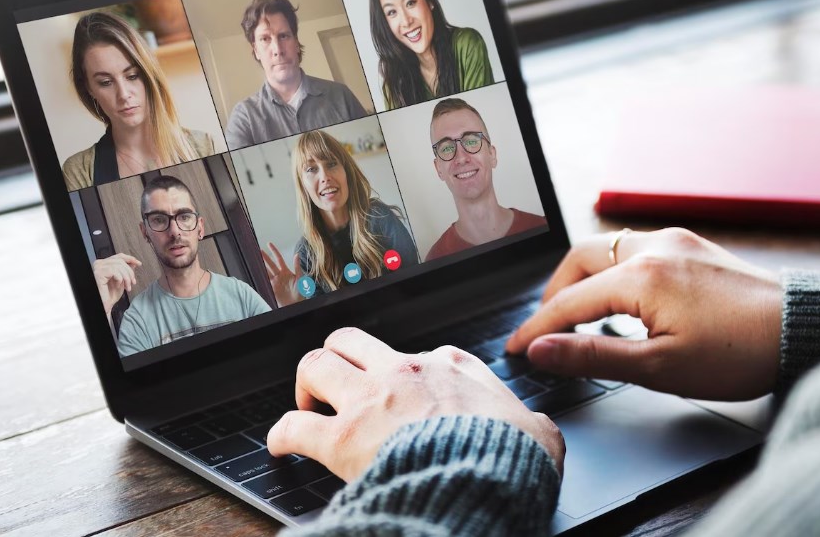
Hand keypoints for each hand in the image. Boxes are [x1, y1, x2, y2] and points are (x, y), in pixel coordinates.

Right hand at [92, 253, 141, 317]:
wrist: (105, 305)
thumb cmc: (110, 295)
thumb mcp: (122, 280)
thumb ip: (126, 270)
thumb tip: (133, 262)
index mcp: (104, 264)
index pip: (119, 256)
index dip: (130, 259)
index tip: (139, 263)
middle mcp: (99, 264)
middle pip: (120, 261)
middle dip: (130, 272)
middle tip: (133, 282)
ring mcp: (98, 268)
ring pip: (119, 266)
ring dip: (126, 277)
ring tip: (127, 286)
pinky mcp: (98, 273)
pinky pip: (115, 271)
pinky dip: (120, 279)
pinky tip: (118, 286)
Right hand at [261, 242, 303, 306]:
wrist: (296, 304)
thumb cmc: (300, 292)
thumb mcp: (300, 278)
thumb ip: (297, 266)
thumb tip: (297, 254)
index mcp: (286, 271)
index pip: (278, 259)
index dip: (274, 251)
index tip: (269, 244)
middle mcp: (279, 275)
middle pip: (270, 264)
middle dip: (264, 257)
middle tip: (258, 250)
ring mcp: (274, 282)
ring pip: (266, 271)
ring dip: (261, 265)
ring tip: (254, 259)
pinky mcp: (271, 288)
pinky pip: (264, 281)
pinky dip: (260, 276)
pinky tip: (256, 272)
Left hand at [267, 327, 563, 480]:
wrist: (487, 478)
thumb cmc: (511, 456)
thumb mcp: (537, 430)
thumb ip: (531, 423)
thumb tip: (539, 432)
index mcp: (450, 367)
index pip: (416, 354)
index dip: (404, 373)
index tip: (402, 392)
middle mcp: (404, 371)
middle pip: (351, 340)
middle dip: (338, 357)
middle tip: (337, 384)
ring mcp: (370, 400)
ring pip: (316, 364)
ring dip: (307, 383)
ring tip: (307, 403)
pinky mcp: (343, 437)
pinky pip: (294, 426)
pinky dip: (282, 433)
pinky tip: (281, 444)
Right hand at [505, 228, 782, 400]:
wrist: (803, 330)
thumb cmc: (739, 353)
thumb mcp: (659, 367)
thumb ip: (593, 355)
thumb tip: (542, 351)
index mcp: (641, 275)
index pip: (569, 301)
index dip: (538, 328)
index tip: (517, 348)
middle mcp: (653, 246)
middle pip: (579, 259)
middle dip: (555, 292)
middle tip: (546, 328)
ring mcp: (674, 241)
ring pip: (606, 248)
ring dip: (584, 278)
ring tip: (579, 315)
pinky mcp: (691, 245)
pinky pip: (634, 248)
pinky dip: (612, 271)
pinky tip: (620, 298)